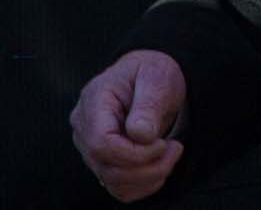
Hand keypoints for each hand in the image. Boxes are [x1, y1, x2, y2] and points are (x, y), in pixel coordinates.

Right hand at [72, 50, 186, 200]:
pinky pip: (118, 187)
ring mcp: (89, 147)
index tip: (162, 143)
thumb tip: (140, 134)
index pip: (101, 142)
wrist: (152, 80)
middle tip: (176, 149)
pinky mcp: (102, 161)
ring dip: (148, 177)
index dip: (134, 153)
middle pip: (106, 166)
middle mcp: (84, 127)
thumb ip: (149, 103)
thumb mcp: (157, 76)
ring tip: (171, 154)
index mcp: (94, 100)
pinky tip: (160, 166)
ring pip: (112, 181)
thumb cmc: (153, 73)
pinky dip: (143, 185)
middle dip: (147, 167)